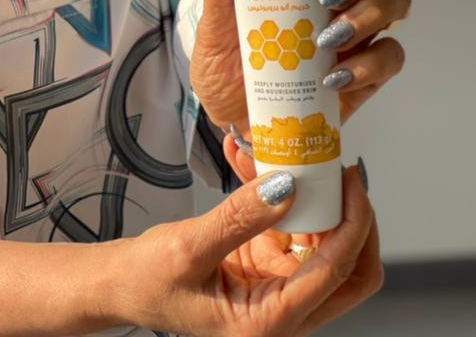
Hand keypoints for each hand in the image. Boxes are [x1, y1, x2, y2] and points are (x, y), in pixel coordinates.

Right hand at [119, 164, 381, 336]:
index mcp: (268, 324)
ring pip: (324, 248)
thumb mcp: (190, 246)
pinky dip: (281, 196)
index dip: (352, 224)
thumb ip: (240, 217)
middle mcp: (281, 313)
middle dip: (354, 222)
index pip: (334, 273)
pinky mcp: (266, 268)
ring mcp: (277, 290)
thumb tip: (287, 187)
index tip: (350, 180)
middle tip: (343, 176)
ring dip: (314, 201)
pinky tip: (255, 162)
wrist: (122, 285)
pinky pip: (290, 230)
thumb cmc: (147, 282)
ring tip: (293, 156)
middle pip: (349, 272)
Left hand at [189, 0, 408, 181]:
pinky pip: (391, 57)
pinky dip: (369, 64)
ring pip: (396, 1)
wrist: (235, 120)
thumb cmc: (227, 64)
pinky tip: (333, 77)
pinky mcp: (368, 72)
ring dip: (369, 14)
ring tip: (327, 39)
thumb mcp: (214, 25)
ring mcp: (360, 31)